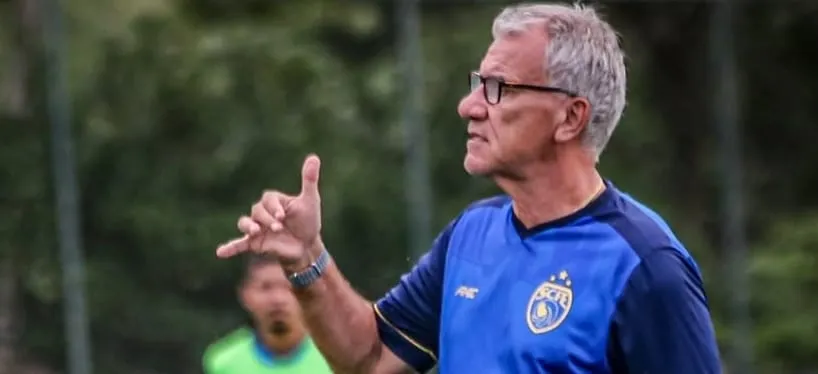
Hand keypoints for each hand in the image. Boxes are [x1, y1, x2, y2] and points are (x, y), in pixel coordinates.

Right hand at [216, 154, 322, 270]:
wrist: (307, 246)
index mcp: (274, 202)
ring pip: (244, 222)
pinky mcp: (255, 244)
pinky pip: (239, 244)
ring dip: (248, 226)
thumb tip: (313, 157)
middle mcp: (262, 213)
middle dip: (267, 219)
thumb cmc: (308, 221)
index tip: (282, 216)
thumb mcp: (310, 201)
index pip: (268, 199)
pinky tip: (220, 252)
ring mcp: (257, 228)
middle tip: (279, 227)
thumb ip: (309, 180)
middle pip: (256, 211)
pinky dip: (230, 247)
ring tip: (255, 231)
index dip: (273, 207)